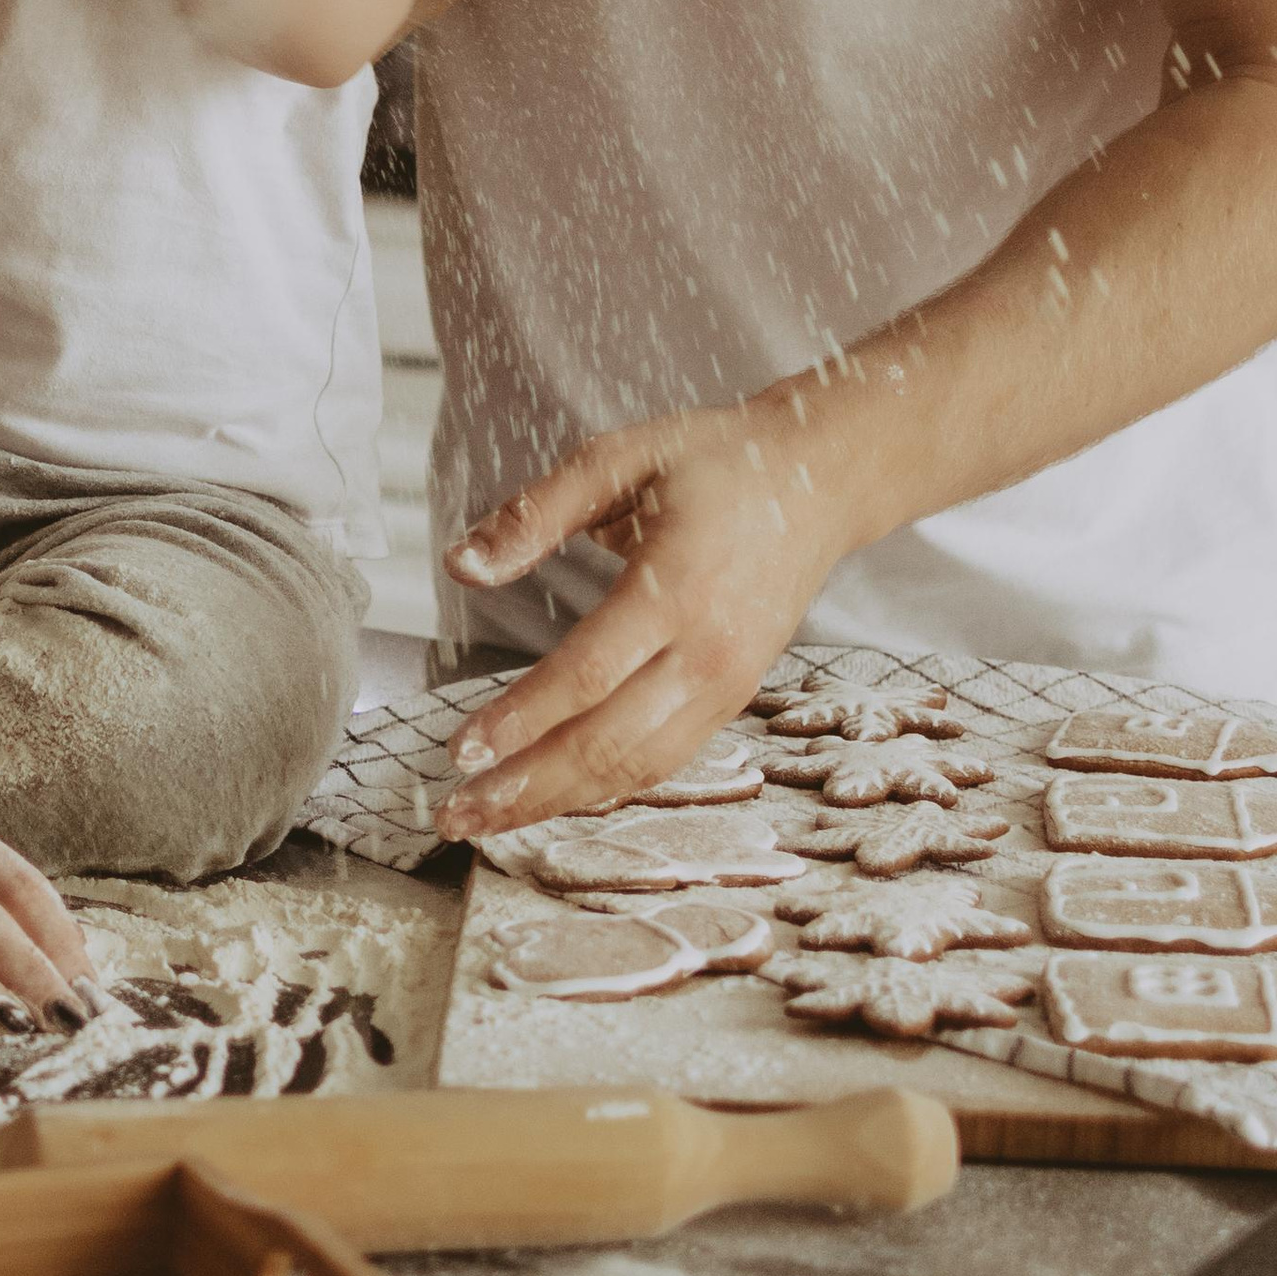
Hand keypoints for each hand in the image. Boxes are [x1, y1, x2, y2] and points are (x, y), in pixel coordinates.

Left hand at [430, 388, 871, 839]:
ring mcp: (728, 683)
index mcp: (676, 588)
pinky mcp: (735, 697)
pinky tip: (555, 796)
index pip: (586, 676)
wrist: (820, 480)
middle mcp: (708, 652)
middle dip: (526, 786)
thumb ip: (535, 513)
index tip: (460, 752)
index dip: (520, 720)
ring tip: (489, 817)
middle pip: (608, 742)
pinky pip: (664, 759)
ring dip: (559, 801)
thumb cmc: (716, 463)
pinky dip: (606, 787)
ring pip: (636, 766)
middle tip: (456, 814)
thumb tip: (462, 564)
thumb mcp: (619, 458)